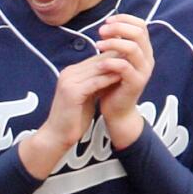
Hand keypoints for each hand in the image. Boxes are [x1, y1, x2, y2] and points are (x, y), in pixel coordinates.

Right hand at [19, 55, 120, 178]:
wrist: (57, 135)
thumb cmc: (73, 118)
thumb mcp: (85, 96)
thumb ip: (95, 83)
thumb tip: (112, 74)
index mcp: (70, 73)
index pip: (95, 59)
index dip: (113, 58)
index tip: (130, 59)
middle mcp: (68, 74)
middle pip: (97, 61)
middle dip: (116, 60)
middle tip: (134, 60)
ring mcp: (68, 82)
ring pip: (98, 69)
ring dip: (115, 68)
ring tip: (132, 67)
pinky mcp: (72, 92)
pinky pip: (95, 82)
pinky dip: (109, 80)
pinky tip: (121, 79)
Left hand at [96, 14, 152, 148]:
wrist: (117, 110)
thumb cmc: (112, 83)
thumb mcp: (114, 60)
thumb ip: (115, 46)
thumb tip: (107, 27)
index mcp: (143, 50)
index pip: (141, 26)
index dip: (124, 20)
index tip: (107, 21)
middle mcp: (147, 58)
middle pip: (139, 33)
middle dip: (118, 28)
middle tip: (100, 31)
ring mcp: (143, 71)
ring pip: (133, 48)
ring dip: (113, 43)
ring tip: (97, 46)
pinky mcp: (136, 83)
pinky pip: (126, 67)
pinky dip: (111, 62)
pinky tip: (99, 63)